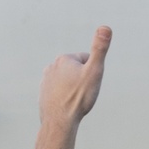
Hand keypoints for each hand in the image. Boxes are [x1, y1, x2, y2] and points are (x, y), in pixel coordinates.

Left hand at [25, 26, 111, 148]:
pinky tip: (66, 107)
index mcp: (65, 58)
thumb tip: (106, 27)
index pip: (87, 61)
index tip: (89, 85)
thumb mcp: (94, 71)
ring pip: (68, 82)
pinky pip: (59, 93)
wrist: (59, 121)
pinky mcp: (43, 93)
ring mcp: (46, 80)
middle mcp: (52, 66)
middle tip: (83, 95)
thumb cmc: (78, 97)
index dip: (92, 74)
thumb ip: (100, 49)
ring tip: (74, 102)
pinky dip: (64, 98)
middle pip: (76, 71)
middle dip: (82, 81)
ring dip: (73, 90)